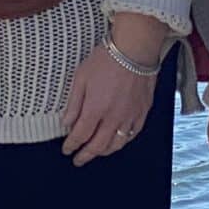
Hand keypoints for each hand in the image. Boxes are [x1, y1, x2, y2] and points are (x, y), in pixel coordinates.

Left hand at [59, 28, 163, 168]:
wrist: (135, 49)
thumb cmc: (107, 59)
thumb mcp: (81, 77)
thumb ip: (74, 103)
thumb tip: (67, 122)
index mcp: (95, 108)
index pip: (80, 135)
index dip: (71, 145)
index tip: (66, 150)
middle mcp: (113, 117)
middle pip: (97, 145)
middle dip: (85, 155)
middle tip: (78, 159)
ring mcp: (130, 116)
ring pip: (116, 144)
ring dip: (103, 151)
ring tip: (96, 153)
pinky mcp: (143, 112)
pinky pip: (132, 135)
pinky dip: (122, 142)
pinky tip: (117, 141)